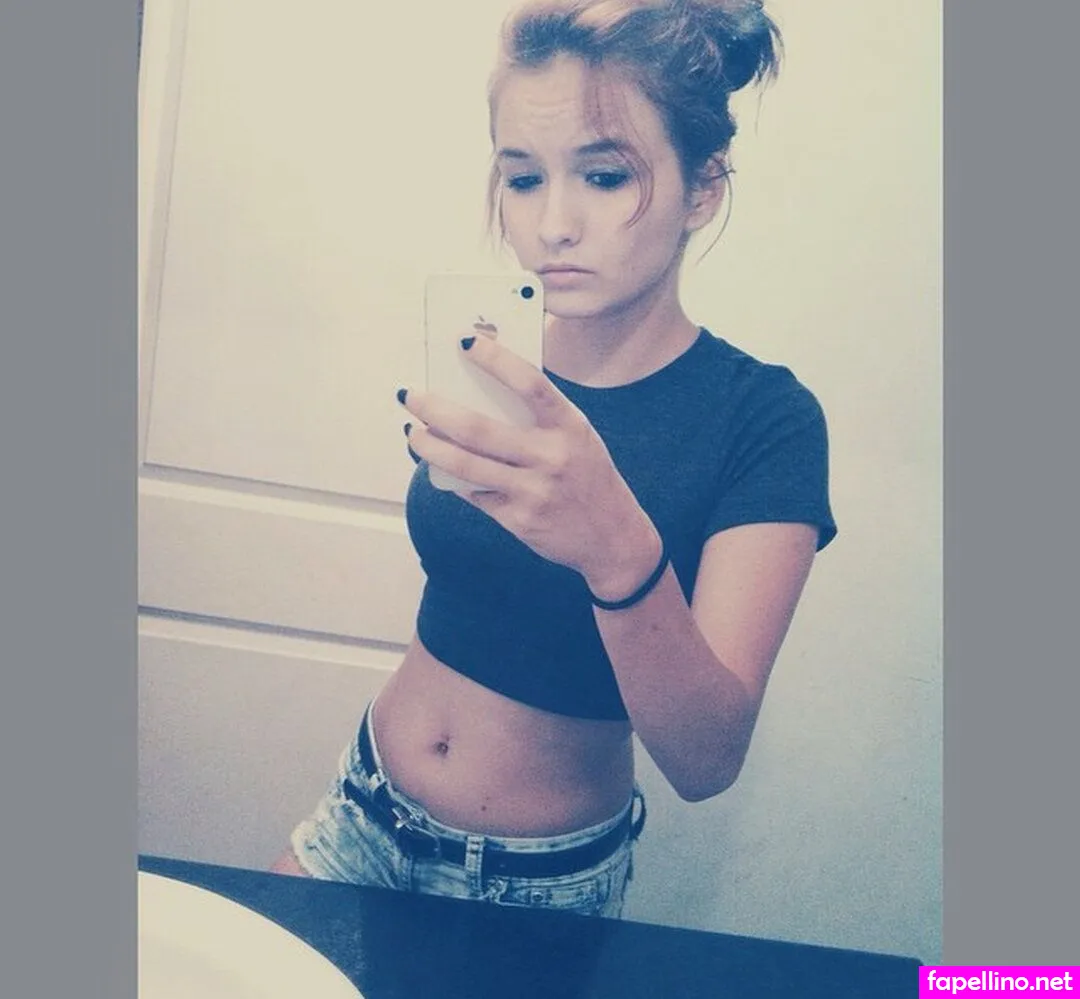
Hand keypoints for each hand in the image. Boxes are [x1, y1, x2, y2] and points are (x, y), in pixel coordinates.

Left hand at [400, 335, 661, 599]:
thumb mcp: (576, 438)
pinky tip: (441, 467)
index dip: (496, 359)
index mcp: (570, 426)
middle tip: (411, 395)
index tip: (464, 342)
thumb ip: (539, 418)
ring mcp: (533, 491)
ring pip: (465, 465)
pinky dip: (454, 479)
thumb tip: (478, 393)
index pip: (530, 383)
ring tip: (414, 434)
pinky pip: (475, 495)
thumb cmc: (588, 477)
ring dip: (430, 447)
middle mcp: (551, 456)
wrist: (614, 539)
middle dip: (435, 409)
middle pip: (479, 428)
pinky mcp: (519, 520)